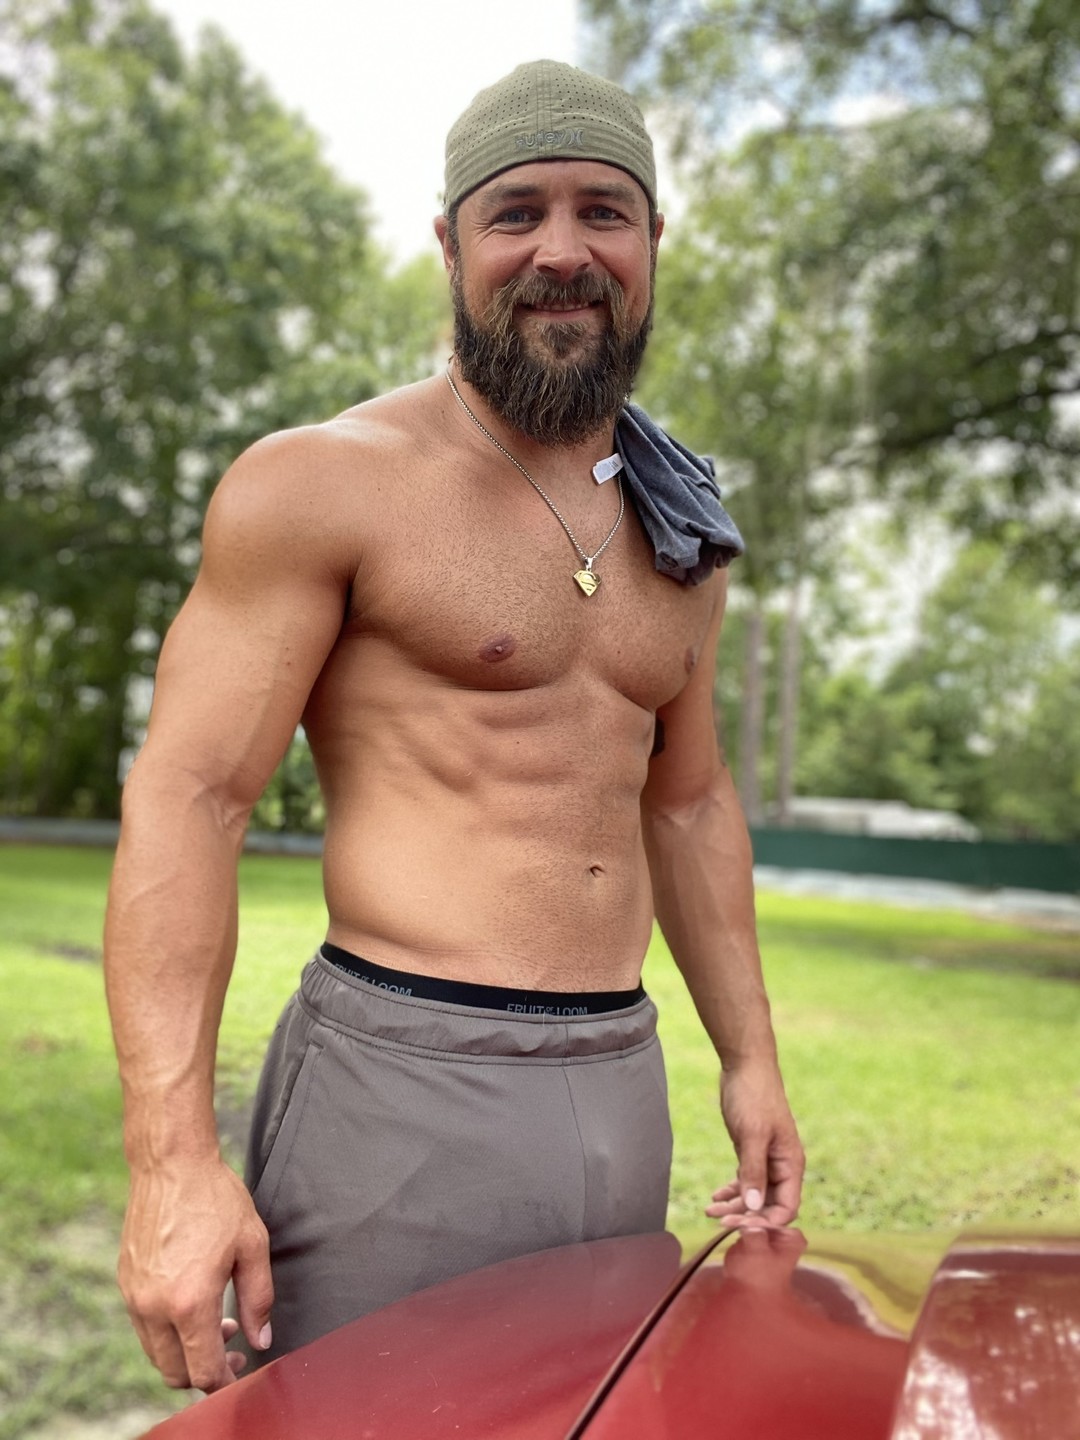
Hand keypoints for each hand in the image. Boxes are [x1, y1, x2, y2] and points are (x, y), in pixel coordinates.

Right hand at [118, 1157, 273, 1391]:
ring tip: (217, 1321)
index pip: (203, 1371)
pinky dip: (167, 1331)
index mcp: (190, 1302)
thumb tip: (261, 1339)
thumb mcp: (252, 1245)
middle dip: (205, 1372)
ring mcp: (135, 1297)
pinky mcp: (125, 1283)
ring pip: (156, 1354)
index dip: (224, 1382)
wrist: (171, 1165)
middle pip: (174, 1373)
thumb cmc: (216, 1199)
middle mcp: (155, 1307)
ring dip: (185, 1352)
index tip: (240, 1372)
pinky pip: (144, 1327)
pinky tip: (192, 1303)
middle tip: (233, 1347)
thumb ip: (258, 1299)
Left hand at [707, 1061, 804, 1227]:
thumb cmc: (754, 1096)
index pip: (786, 1207)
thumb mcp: (752, 1134)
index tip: (740, 1225)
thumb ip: (754, 1171)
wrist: (745, 1066)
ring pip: (754, 1194)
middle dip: (746, 1216)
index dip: (766, 1222)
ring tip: (710, 1211)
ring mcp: (766, 1159)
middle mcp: (782, 1166)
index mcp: (791, 1164)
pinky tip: (716, 1197)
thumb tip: (754, 1207)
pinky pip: (745, 1180)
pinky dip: (732, 1191)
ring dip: (735, 1206)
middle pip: (769, 1205)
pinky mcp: (751, 1151)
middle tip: (719, 1221)